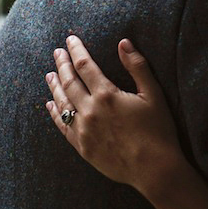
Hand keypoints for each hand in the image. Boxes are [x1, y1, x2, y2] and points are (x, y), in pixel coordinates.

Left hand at [46, 35, 182, 195]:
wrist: (153, 169)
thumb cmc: (158, 130)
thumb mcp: (153, 94)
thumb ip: (137, 66)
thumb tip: (123, 42)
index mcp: (107, 95)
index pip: (85, 65)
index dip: (76, 50)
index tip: (70, 39)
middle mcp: (90, 111)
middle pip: (69, 82)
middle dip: (62, 64)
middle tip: (57, 52)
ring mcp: (83, 131)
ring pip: (62, 103)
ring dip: (54, 86)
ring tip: (49, 74)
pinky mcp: (82, 147)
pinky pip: (62, 126)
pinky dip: (54, 113)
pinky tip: (50, 104)